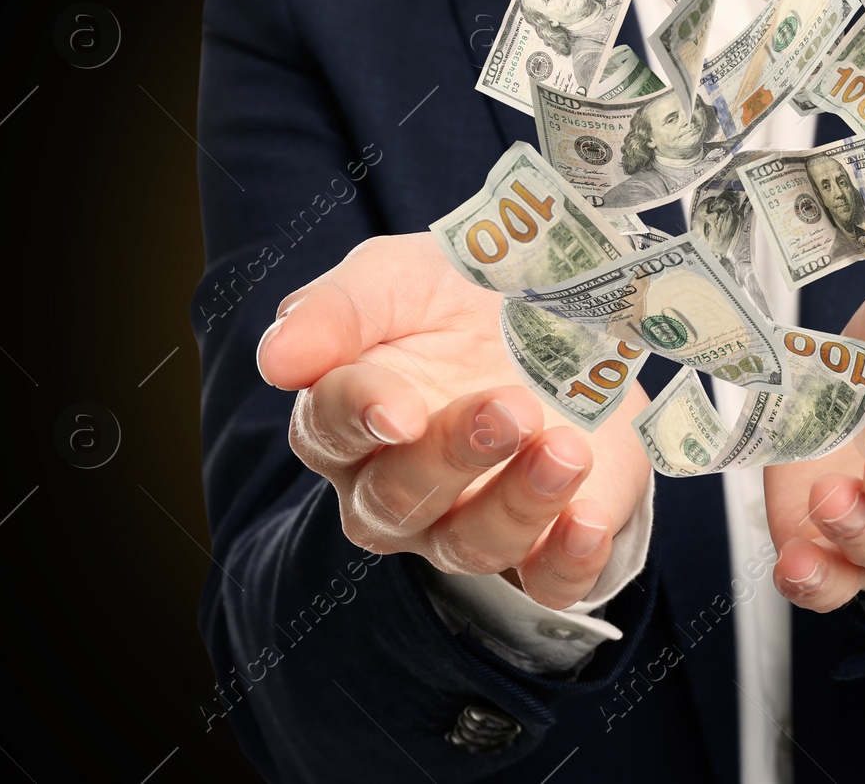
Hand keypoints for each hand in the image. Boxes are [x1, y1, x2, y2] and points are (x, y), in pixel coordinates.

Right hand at [256, 234, 652, 608]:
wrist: (567, 319)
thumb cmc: (462, 301)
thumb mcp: (401, 278)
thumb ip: (338, 310)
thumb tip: (277, 359)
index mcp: (350, 419)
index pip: (330, 431)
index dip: (361, 419)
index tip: (402, 408)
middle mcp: (397, 488)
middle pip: (397, 498)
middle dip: (452, 457)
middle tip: (510, 410)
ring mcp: (469, 524)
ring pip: (471, 545)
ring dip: (519, 502)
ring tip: (566, 451)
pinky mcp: (546, 547)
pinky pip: (548, 585)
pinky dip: (568, 562)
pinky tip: (587, 522)